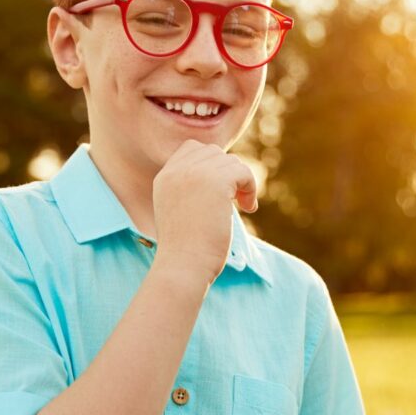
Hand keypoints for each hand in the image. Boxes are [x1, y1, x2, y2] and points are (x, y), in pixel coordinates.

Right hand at [152, 140, 257, 285]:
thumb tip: (224, 178)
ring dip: (241, 182)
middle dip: (227, 172)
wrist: (183, 265)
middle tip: (234, 199)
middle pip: (214, 153)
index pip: (192, 148)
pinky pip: (243, 171)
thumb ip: (191, 190)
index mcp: (164, 177)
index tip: (219, 190)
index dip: (211, 164)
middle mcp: (177, 170)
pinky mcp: (216, 182)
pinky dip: (251, 187)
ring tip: (241, 205)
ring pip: (230, 162)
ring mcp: (195, 173)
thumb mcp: (179, 211)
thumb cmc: (185, 250)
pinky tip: (249, 208)